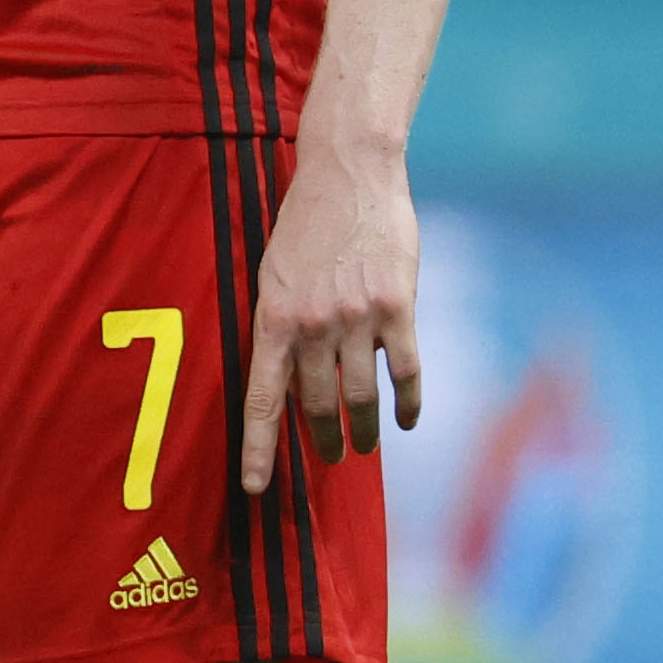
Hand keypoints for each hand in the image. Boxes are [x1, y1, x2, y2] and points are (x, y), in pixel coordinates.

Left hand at [239, 141, 421, 491]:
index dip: (260, 448)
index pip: (261, 398)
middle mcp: (311, 324)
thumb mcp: (272, 271)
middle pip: (315, 404)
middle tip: (328, 457)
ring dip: (363, 428)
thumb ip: (278, 323)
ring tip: (363, 445)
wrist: (347, 173)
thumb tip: (282, 374)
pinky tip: (406, 420)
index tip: (255, 489)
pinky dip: (407, 403)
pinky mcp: (396, 308)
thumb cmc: (304, 224)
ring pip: (361, 395)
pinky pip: (405, 372)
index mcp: (272, 317)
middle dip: (320, 440)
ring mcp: (356, 318)